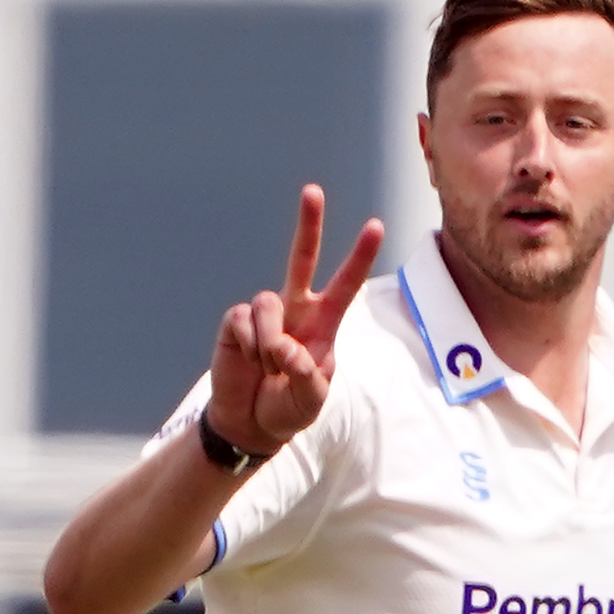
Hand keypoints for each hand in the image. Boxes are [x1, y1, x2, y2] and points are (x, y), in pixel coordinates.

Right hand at [207, 184, 386, 463]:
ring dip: (270, 344)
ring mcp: (264, 313)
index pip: (345, 285)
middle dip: (308, 225)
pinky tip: (249, 363)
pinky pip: (243, 321)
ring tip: (269, 370)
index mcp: (323, 324)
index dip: (359, 256)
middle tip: (313, 191)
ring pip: (268, 304)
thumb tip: (286, 348)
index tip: (376, 226)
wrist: (250, 423)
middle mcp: (295, 310)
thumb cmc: (287, 409)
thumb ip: (306, 375)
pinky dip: (249, 348)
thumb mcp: (310, 400)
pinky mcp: (236, 321)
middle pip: (301, 259)